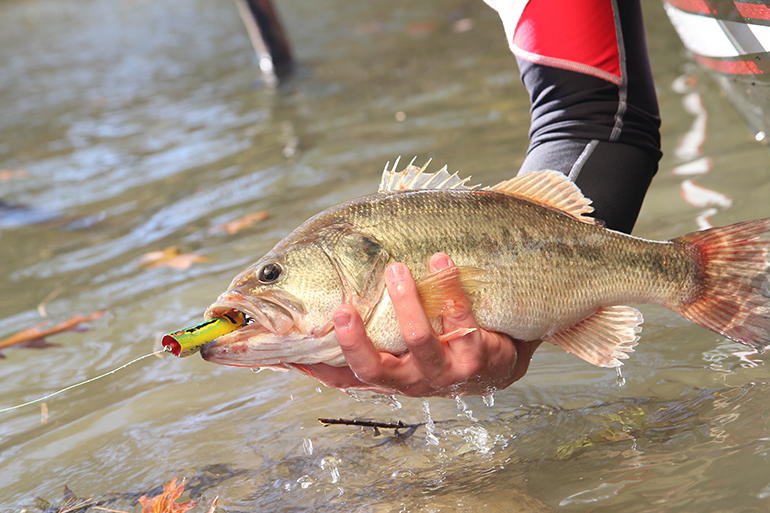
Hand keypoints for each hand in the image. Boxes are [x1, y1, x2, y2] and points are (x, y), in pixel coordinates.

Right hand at [300, 253, 540, 396]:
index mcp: (387, 374)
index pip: (345, 375)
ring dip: (406, 302)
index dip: (319, 362)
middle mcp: (411, 379)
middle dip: (355, 340)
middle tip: (343, 307)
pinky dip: (450, 289)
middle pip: (375, 367)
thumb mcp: (401, 341)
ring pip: (419, 341)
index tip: (295, 335)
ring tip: (396, 268)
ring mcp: (444, 371)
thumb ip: (367, 330)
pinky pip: (461, 322)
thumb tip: (321, 302)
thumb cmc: (439, 342)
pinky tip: (441, 262)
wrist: (501, 357)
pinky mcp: (477, 358)